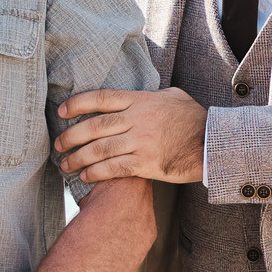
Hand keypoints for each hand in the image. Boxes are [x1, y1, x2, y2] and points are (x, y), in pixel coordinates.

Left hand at [53, 86, 206, 183]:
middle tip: (58, 145)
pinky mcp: (147, 164)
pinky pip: (114, 168)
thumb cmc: (195, 119)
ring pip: (99, 149)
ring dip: (78, 158)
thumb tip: (140, 94)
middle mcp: (137, 120)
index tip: (61, 112)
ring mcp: (141, 142)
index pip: (101, 99)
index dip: (77, 104)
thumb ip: (151, 95)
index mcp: (141, 101)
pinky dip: (95, 173)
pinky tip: (85, 176)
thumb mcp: (173, 97)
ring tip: (65, 164)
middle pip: (94, 127)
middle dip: (71, 137)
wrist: (213, 143)